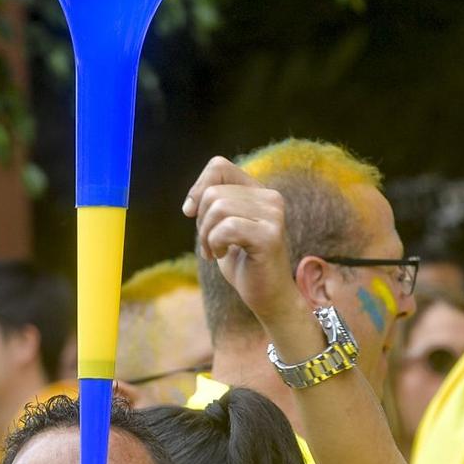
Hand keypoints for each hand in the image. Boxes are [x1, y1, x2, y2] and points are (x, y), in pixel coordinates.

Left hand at [184, 156, 308, 338]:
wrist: (268, 297)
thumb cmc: (244, 263)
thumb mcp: (222, 228)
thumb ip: (212, 206)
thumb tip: (190, 204)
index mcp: (259, 191)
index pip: (219, 166)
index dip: (198, 188)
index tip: (191, 213)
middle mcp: (270, 198)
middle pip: (213, 192)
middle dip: (201, 222)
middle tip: (209, 244)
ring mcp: (273, 215)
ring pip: (218, 209)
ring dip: (206, 235)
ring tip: (214, 251)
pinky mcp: (269, 236)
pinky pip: (226, 228)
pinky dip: (215, 244)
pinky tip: (222, 256)